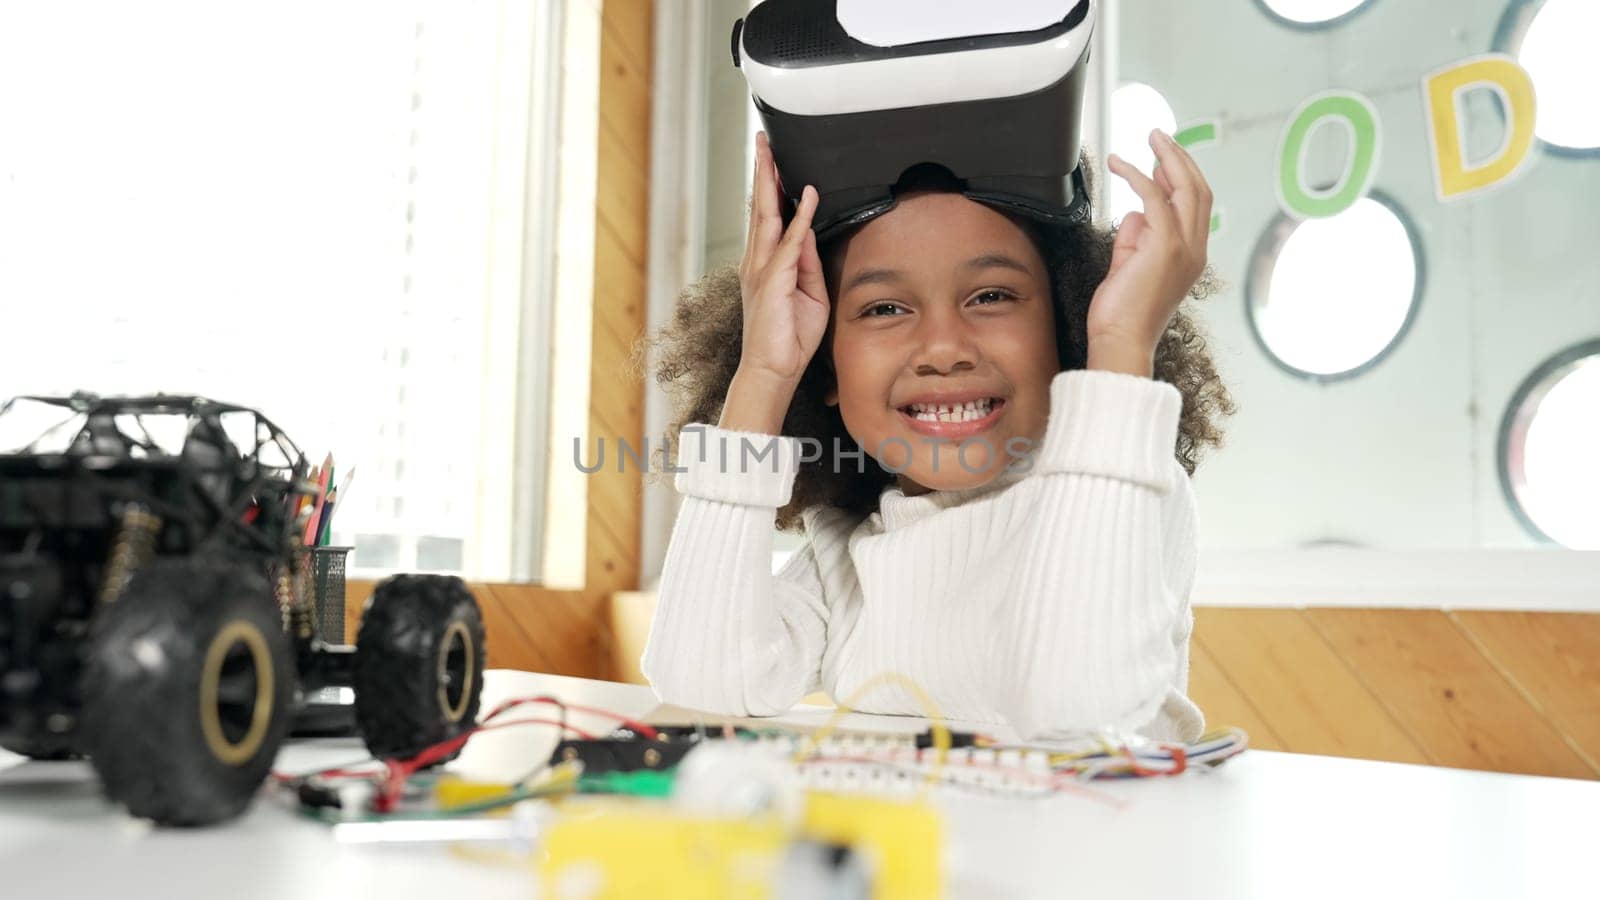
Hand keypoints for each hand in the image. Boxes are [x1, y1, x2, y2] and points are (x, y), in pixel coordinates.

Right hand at [735, 131, 830, 387]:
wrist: (773, 370)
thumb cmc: (789, 338)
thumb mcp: (808, 293)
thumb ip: (808, 262)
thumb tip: (811, 231)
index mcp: (765, 265)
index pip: (768, 217)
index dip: (769, 187)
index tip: (771, 160)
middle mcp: (758, 262)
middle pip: (760, 207)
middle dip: (762, 172)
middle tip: (762, 140)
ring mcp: (762, 270)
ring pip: (767, 216)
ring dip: (769, 183)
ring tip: (770, 153)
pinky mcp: (774, 281)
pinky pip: (790, 242)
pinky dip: (800, 217)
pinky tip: (806, 196)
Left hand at [1087, 130, 1212, 376]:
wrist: (1120, 340)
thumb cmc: (1121, 313)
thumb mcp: (1129, 266)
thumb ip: (1135, 237)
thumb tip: (1135, 212)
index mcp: (1191, 255)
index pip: (1196, 205)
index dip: (1182, 177)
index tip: (1161, 160)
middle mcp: (1195, 249)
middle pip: (1198, 189)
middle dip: (1180, 158)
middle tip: (1160, 137)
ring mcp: (1183, 247)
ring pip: (1185, 187)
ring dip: (1167, 157)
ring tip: (1150, 137)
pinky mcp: (1163, 245)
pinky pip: (1153, 197)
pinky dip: (1136, 175)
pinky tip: (1118, 164)